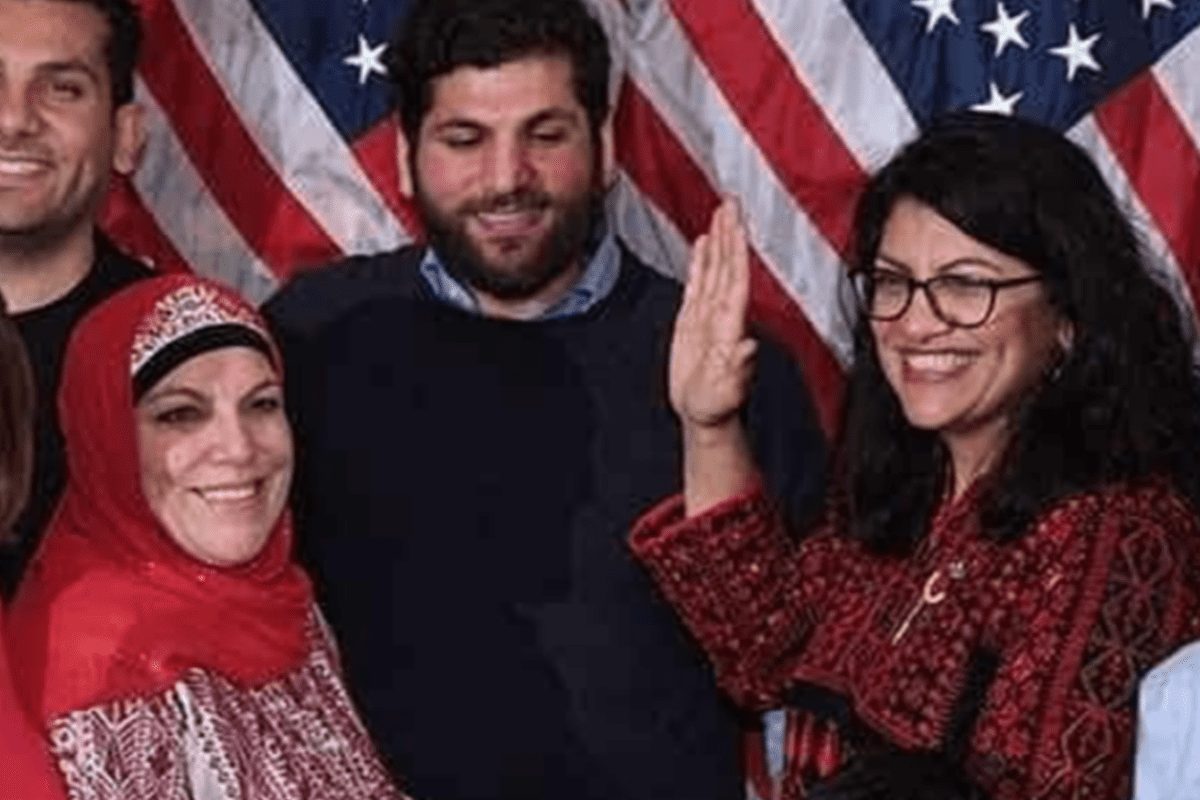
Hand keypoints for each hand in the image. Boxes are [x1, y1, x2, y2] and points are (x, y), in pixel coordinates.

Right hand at [669, 199, 758, 431]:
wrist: (705, 416)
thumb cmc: (716, 407)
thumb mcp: (727, 391)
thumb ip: (738, 367)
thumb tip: (749, 345)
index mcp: (731, 325)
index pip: (735, 277)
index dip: (736, 248)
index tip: (736, 221)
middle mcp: (723, 314)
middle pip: (727, 264)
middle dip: (730, 232)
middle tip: (730, 201)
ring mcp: (709, 316)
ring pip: (714, 269)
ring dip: (718, 239)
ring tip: (719, 211)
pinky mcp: (693, 321)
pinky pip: (698, 283)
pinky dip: (700, 261)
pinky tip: (701, 242)